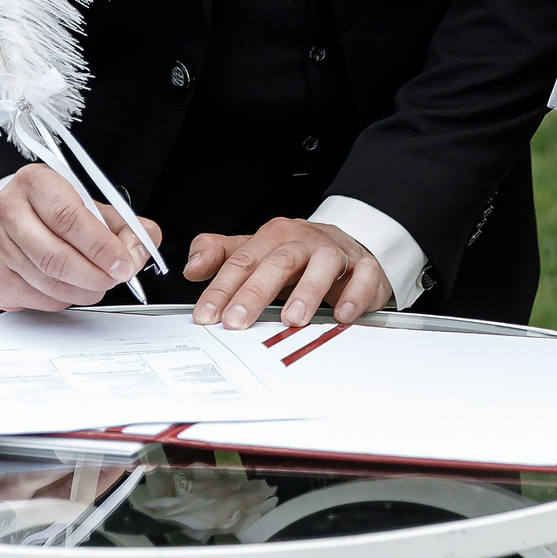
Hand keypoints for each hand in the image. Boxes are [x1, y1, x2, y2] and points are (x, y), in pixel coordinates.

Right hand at [0, 163, 161, 312]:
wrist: (18, 215)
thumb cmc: (59, 209)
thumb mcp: (96, 206)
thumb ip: (127, 226)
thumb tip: (139, 252)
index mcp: (36, 182)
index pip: (69, 217)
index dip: (101, 246)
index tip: (124, 263)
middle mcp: (8, 209)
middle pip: (55, 256)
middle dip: (94, 275)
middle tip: (115, 279)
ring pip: (45, 281)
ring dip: (81, 290)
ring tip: (97, 284)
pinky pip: (33, 298)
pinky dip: (60, 299)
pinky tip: (70, 287)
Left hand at [186, 218, 393, 329]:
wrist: (349, 245)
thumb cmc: (298, 254)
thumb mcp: (257, 251)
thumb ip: (221, 256)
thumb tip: (191, 267)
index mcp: (274, 236)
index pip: (242, 260)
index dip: (221, 288)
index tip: (206, 315)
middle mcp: (304, 240)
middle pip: (278, 261)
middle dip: (255, 292)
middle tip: (237, 321)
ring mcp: (336, 252)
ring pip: (323, 263)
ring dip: (308, 290)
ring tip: (292, 318)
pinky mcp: (365, 267)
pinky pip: (364, 276)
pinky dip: (355, 294)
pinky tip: (342, 315)